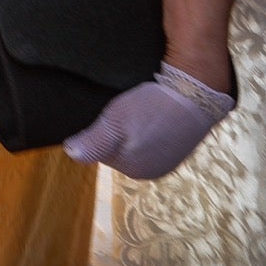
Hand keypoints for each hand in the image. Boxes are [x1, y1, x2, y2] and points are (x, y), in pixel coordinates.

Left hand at [64, 65, 233, 178]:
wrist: (194, 94)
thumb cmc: (152, 109)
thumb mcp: (115, 123)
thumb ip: (93, 143)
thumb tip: (71, 154)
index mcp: (134, 170)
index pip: (101, 151)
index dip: (101, 129)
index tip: (110, 114)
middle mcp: (151, 171)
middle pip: (117, 148)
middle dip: (115, 130)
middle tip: (123, 110)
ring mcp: (166, 160)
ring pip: (134, 142)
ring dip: (131, 126)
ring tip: (137, 109)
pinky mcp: (176, 146)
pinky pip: (151, 137)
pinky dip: (147, 125)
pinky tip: (151, 112)